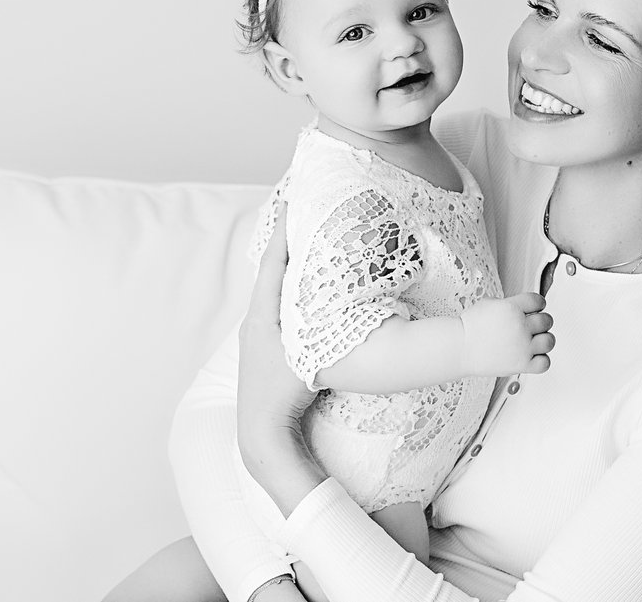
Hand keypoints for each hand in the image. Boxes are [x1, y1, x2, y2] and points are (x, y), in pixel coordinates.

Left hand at [237, 205, 318, 482]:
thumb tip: (384, 327)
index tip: (293, 203)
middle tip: (307, 214)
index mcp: (262, 317)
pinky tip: (311, 292)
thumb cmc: (284, 400)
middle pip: (273, 272)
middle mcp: (257, 322)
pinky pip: (281, 309)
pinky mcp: (268, 352)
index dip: (283, 233)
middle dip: (289, 244)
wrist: (260, 439)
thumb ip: (341, 344)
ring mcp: (260, 338)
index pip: (273, 263)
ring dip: (292, 268)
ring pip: (277, 291)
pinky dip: (292, 293)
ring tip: (312, 243)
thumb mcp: (313, 364)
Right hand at [460, 293, 554, 376]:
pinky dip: (541, 360)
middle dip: (541, 322)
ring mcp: (522, 346)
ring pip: (549, 340)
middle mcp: (520, 326)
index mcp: (512, 307)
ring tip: (533, 342)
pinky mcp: (521, 364)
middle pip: (547, 320)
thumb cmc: (471, 327)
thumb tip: (525, 306)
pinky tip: (531, 356)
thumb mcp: (489, 304)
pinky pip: (545, 362)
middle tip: (532, 326)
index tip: (534, 308)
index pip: (539, 301)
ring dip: (543, 340)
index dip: (538, 304)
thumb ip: (511, 304)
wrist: (459, 348)